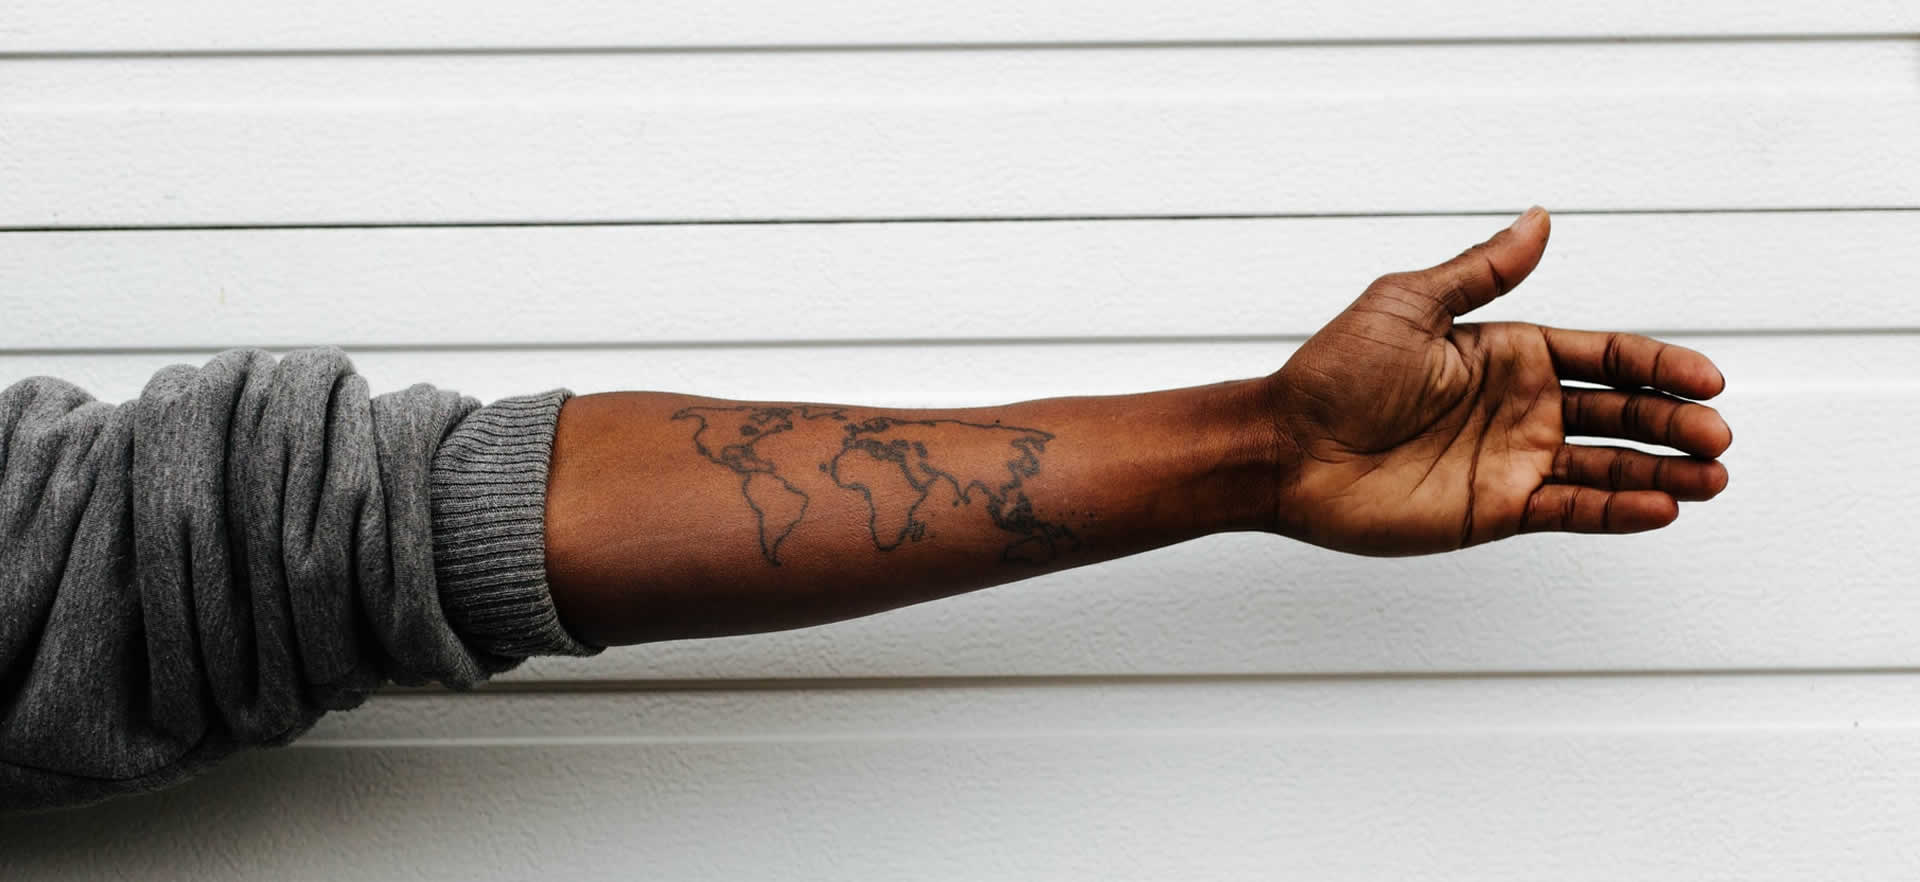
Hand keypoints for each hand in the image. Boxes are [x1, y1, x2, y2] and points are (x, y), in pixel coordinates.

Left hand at [1263, 207, 1731, 555]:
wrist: (1284, 447)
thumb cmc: (1332, 371)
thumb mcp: (1409, 305)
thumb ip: (1482, 271)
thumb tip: (1540, 218)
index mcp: (1507, 352)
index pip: (1605, 356)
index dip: (1658, 366)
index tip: (1710, 377)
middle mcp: (1520, 407)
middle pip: (1620, 413)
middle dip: (1674, 421)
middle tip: (1719, 433)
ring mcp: (1511, 461)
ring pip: (1608, 466)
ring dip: (1663, 471)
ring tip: (1714, 476)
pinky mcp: (1496, 510)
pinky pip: (1570, 510)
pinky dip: (1618, 511)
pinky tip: (1661, 507)